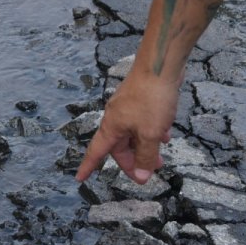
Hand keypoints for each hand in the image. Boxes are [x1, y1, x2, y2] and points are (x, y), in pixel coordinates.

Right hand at [75, 66, 178, 183]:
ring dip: (145, 147)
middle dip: (133, 160)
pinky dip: (151, 131)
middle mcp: (116, 117)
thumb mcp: (150, 133)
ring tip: (161, 157)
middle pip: (119, 145)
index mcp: (112, 126)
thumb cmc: (151, 99)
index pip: (96, 152)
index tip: (79, 178)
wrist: (160, 66)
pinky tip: (166, 134)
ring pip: (133, 134)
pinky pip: (142, 122)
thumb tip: (140, 176)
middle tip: (148, 172)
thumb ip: (145, 156)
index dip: (88, 166)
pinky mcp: (140, 99)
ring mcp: (127, 107)